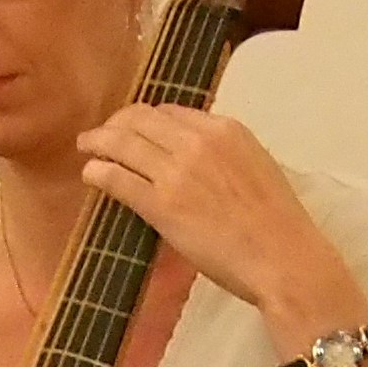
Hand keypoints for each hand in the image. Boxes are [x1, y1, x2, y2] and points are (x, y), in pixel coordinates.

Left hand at [71, 104, 365, 344]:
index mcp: (226, 129)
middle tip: (100, 135)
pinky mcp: (160, 204)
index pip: (171, 111)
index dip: (145, 117)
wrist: (281, 255)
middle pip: (141, 119)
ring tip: (86, 147)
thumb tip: (194, 155)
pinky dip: (97, 172)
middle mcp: (198, 142)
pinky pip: (117, 178)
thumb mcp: (255, 166)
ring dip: (98, 142)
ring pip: (123, 143)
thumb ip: (223, 154)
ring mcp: (177, 172)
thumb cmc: (275, 221)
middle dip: (116, 123)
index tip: (133, 126)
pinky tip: (90, 174)